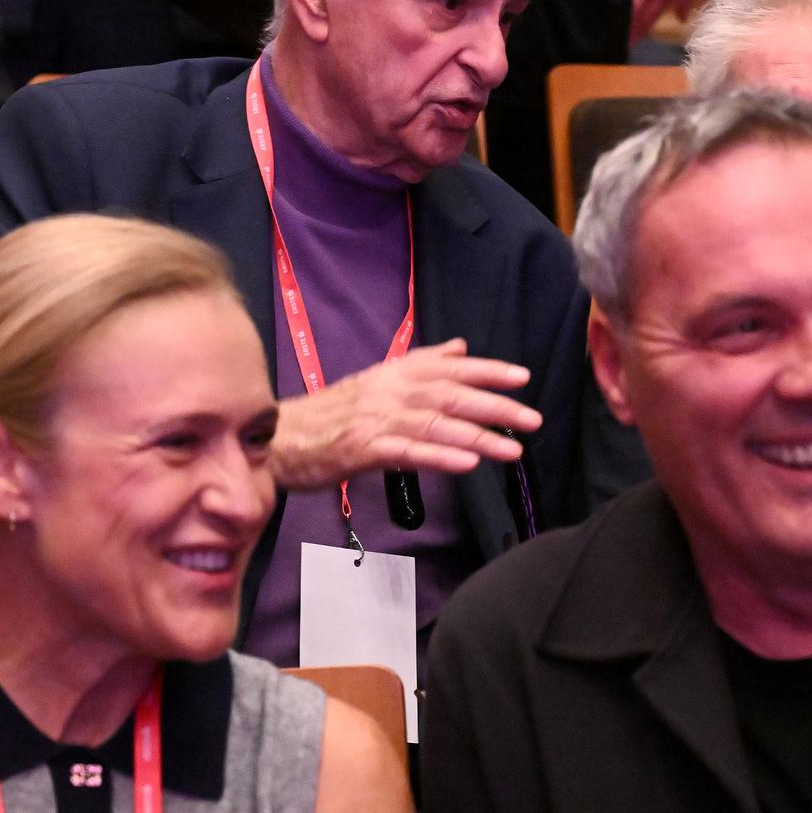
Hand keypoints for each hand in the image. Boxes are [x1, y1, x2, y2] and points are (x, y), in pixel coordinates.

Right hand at [270, 338, 541, 489]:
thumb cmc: (331, 412)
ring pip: (436, 425)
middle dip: (495, 407)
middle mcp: (390, 391)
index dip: (488, 370)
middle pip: (450, 395)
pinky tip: (466, 465)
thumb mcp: (378, 379)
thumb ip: (421, 363)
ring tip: (512, 451)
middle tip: (531, 419)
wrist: (280, 435)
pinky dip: (439, 457)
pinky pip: (408, 453)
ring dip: (478, 438)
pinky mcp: (363, 450)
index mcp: (395, 372)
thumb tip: (461, 347)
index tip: (523, 377)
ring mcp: (377, 420)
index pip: (449, 367)